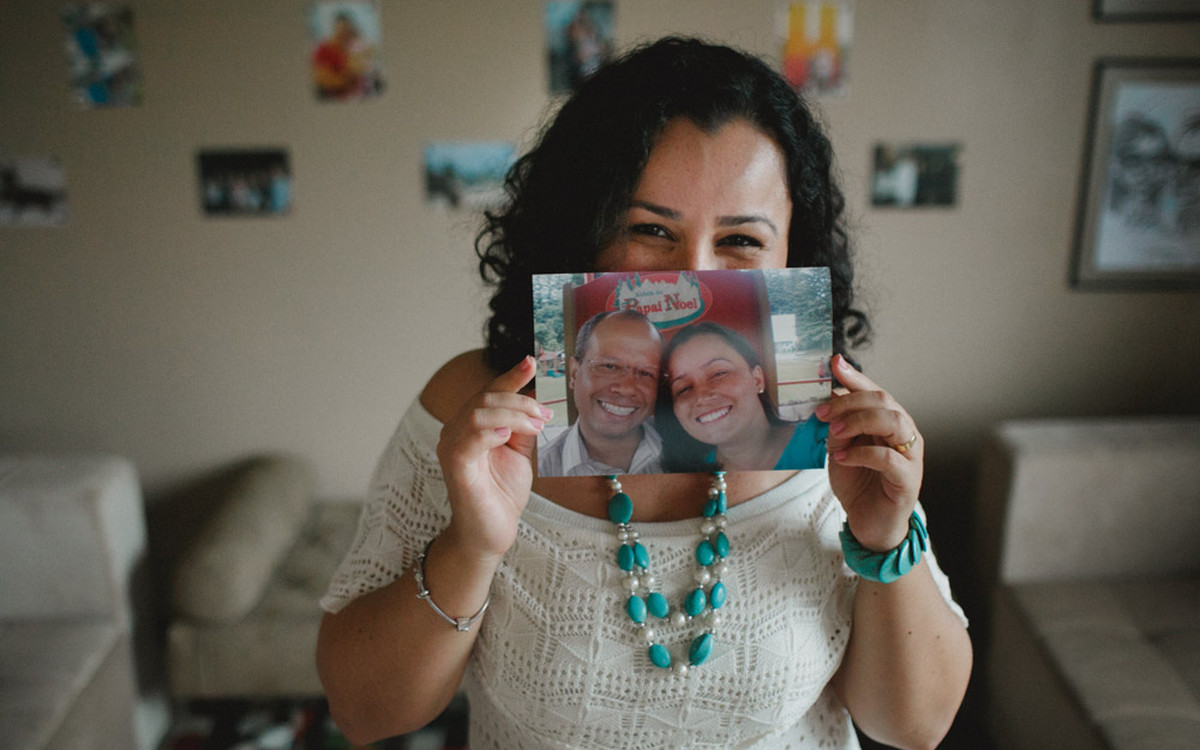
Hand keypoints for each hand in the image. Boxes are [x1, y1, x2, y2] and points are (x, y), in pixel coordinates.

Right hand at [436, 356, 549, 560]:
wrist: (491, 533)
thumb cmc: (502, 493)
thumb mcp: (520, 451)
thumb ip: (524, 425)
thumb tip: (539, 397)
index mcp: (470, 425)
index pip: (489, 392)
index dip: (510, 376)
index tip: (533, 361)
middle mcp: (456, 431)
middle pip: (486, 398)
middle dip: (521, 401)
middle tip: (547, 414)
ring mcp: (452, 448)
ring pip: (479, 413)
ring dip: (513, 414)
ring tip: (536, 426)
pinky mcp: (456, 467)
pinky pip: (469, 440)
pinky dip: (491, 432)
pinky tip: (508, 436)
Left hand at [816, 355, 922, 551]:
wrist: (867, 522)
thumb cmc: (857, 482)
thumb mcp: (839, 447)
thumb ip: (837, 423)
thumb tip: (826, 394)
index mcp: (888, 421)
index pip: (874, 391)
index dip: (855, 375)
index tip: (833, 363)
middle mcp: (904, 433)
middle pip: (883, 401)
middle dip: (849, 402)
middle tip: (822, 413)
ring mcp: (910, 455)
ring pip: (894, 422)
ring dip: (859, 422)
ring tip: (834, 433)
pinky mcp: (908, 480)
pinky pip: (889, 458)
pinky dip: (862, 454)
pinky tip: (842, 458)